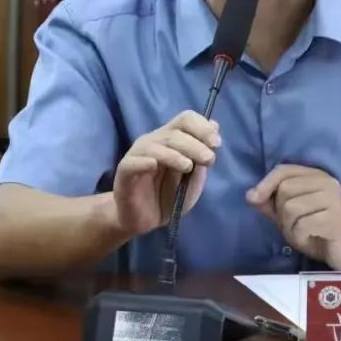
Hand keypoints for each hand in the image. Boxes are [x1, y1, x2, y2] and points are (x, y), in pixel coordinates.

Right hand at [112, 110, 220, 236]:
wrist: (147, 220)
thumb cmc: (170, 196)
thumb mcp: (194, 177)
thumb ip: (202, 155)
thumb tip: (215, 126)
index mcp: (172, 139)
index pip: (186, 119)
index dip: (202, 127)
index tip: (216, 144)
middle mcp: (154, 141)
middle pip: (174, 132)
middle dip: (195, 144)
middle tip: (208, 159)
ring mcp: (138, 155)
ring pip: (155, 146)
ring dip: (175, 154)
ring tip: (188, 167)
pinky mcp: (124, 172)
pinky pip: (133, 162)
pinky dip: (144, 162)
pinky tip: (154, 166)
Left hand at [246, 165, 340, 270]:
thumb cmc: (320, 232)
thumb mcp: (291, 217)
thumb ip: (271, 205)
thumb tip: (250, 195)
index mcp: (317, 176)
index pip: (283, 170)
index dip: (265, 183)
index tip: (253, 199)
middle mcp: (327, 182)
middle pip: (284, 190)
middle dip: (281, 213)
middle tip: (294, 226)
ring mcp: (333, 199)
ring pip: (291, 208)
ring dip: (290, 227)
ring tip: (304, 234)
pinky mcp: (335, 218)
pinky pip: (302, 225)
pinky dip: (300, 237)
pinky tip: (312, 239)